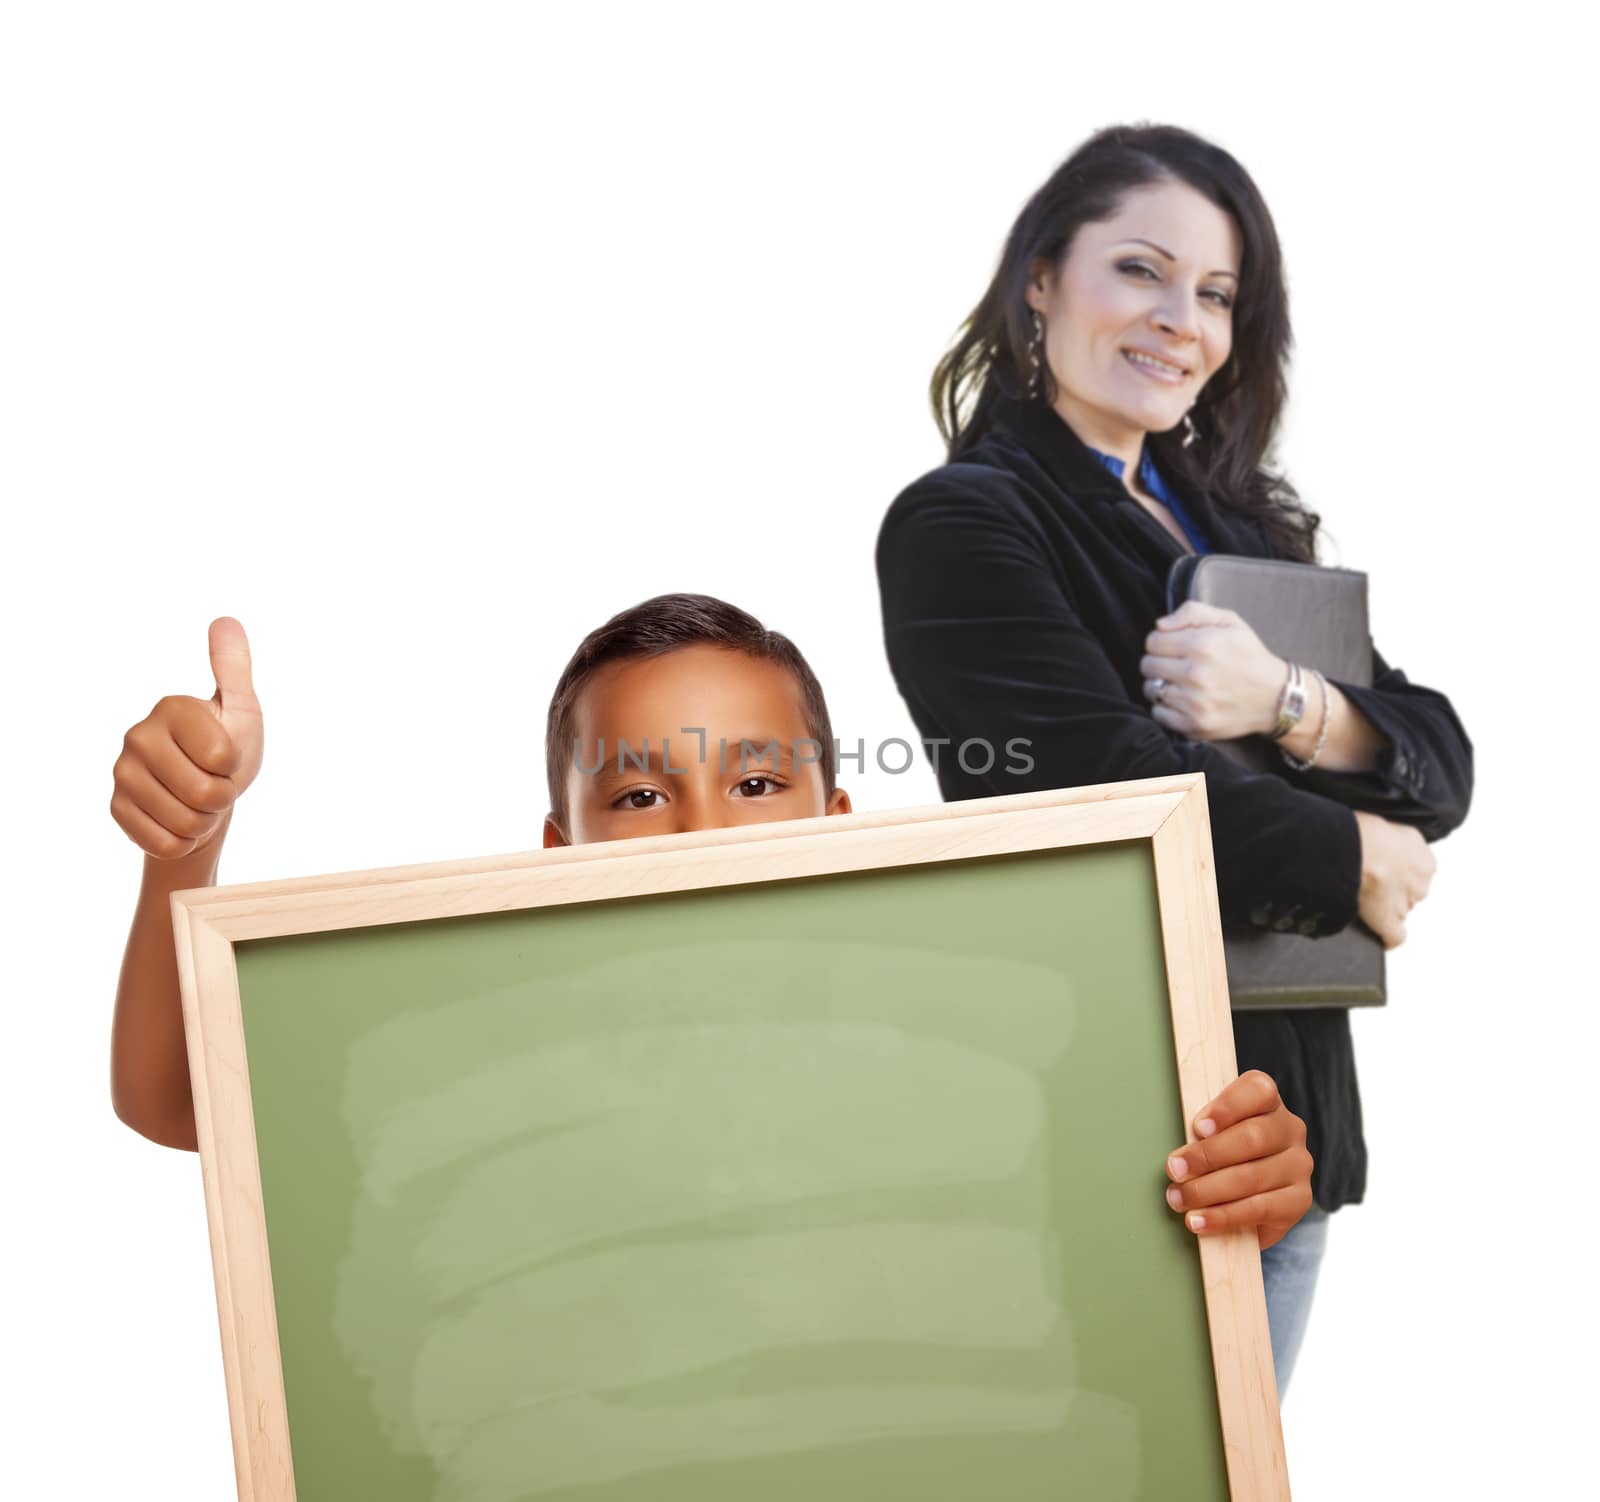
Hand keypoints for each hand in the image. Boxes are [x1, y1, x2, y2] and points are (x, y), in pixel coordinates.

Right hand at [110, 618, 263, 858]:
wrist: (203, 796)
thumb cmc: (229, 748)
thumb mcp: (241, 710)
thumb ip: (233, 669)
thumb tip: (226, 620)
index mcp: (172, 707)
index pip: (223, 757)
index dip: (235, 767)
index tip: (226, 756)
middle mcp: (138, 735)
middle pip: (206, 793)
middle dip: (222, 798)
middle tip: (214, 783)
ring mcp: (122, 773)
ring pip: (187, 823)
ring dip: (204, 821)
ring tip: (197, 800)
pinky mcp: (117, 809)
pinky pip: (165, 843)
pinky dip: (183, 841)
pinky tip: (177, 820)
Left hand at [1139, 600, 1285, 740]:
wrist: (1275, 697)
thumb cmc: (1248, 655)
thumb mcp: (1229, 621)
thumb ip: (1191, 612)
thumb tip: (1159, 625)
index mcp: (1203, 644)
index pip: (1152, 641)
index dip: (1160, 642)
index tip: (1173, 647)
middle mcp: (1196, 674)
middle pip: (1147, 665)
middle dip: (1158, 662)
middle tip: (1176, 665)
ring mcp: (1194, 702)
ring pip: (1150, 689)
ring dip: (1160, 685)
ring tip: (1181, 683)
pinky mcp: (1194, 725)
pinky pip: (1158, 713)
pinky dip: (1166, 707)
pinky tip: (1184, 701)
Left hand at [1164, 1070, 1313, 1250]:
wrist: (1251, 1199)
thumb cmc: (1222, 1155)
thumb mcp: (1212, 1134)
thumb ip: (1202, 1133)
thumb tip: (1178, 1156)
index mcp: (1268, 1102)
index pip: (1258, 1090)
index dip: (1228, 1106)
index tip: (1198, 1127)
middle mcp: (1289, 1129)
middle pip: (1252, 1137)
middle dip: (1206, 1156)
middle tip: (1174, 1169)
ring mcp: (1298, 1165)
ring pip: (1252, 1176)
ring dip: (1208, 1190)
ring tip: (1178, 1199)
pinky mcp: (1299, 1201)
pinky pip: (1259, 1208)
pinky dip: (1223, 1216)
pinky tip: (1200, 1220)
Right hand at [1353, 809, 1435, 948]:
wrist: (1361, 847)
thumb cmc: (1367, 830)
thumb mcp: (1387, 824)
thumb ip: (1390, 840)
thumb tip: (1379, 844)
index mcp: (1425, 860)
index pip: (1415, 871)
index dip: (1397, 870)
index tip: (1381, 866)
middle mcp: (1421, 884)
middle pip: (1409, 893)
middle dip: (1393, 890)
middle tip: (1368, 881)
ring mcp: (1405, 905)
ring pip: (1399, 911)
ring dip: (1386, 908)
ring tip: (1360, 897)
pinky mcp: (1390, 922)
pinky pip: (1394, 937)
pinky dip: (1388, 938)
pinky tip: (1379, 936)